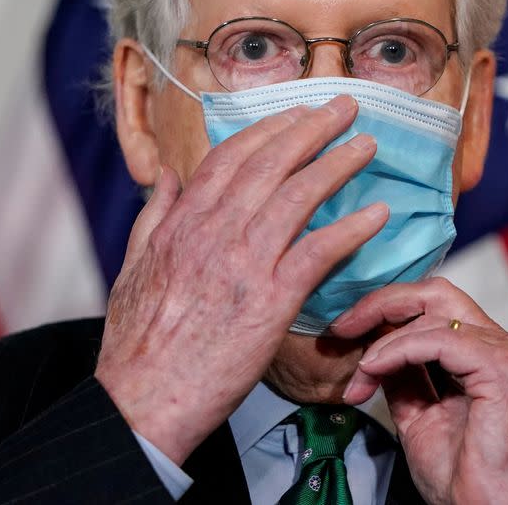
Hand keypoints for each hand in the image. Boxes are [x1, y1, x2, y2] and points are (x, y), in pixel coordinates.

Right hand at [95, 95, 388, 463]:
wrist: (143, 398)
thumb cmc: (138, 343)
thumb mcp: (130, 268)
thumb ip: (153, 218)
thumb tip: (168, 178)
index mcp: (182, 223)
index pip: (231, 158)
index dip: (269, 130)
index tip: (296, 114)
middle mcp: (214, 232)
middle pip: (271, 164)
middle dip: (312, 129)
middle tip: (344, 108)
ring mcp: (244, 263)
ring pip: (299, 197)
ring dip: (338, 165)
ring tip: (367, 148)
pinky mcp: (271, 300)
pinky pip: (319, 252)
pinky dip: (351, 229)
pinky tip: (376, 215)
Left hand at [334, 278, 507, 504]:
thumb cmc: (461, 473)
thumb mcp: (416, 412)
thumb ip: (401, 376)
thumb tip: (371, 349)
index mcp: (478, 350)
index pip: (430, 303)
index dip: (385, 308)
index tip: (345, 329)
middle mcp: (494, 342)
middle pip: (434, 291)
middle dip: (381, 302)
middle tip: (343, 326)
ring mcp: (502, 351)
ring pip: (432, 309)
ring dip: (382, 338)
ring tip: (359, 371)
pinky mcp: (501, 367)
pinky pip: (438, 339)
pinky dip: (397, 350)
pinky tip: (374, 370)